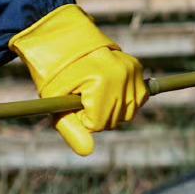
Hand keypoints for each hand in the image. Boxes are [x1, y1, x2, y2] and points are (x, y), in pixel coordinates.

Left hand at [9, 2, 148, 157]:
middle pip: (115, 120)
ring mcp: (132, 70)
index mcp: (101, 82)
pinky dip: (125, 101)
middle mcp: (122, 75)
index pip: (98, 124)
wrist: (65, 41)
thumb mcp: (55, 101)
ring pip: (129, 113)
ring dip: (112, 111)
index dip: (82, 119)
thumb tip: (87, 153)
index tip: (72, 103)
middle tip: (81, 97)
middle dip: (96, 115)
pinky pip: (139, 99)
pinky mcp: (137, 68)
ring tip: (94, 93)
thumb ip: (70, 127)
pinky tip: (109, 92)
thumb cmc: (55, 73)